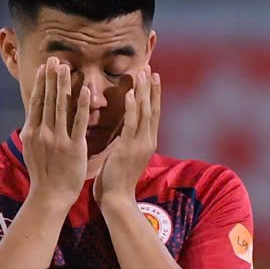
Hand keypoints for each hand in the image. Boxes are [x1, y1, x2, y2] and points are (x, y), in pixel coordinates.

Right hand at [17, 57, 93, 199]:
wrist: (50, 196)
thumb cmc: (43, 174)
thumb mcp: (32, 149)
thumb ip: (34, 131)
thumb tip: (33, 116)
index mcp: (32, 132)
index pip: (37, 102)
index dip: (41, 83)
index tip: (44, 67)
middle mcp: (43, 132)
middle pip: (48, 99)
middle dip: (51, 77)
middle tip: (55, 58)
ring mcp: (58, 139)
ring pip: (61, 107)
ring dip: (63, 85)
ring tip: (66, 67)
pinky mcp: (74, 147)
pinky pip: (78, 123)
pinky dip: (81, 106)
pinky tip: (85, 91)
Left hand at [95, 68, 159, 212]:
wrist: (117, 200)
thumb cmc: (116, 181)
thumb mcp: (124, 156)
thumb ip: (127, 141)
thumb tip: (125, 130)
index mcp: (146, 142)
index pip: (152, 113)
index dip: (153, 95)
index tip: (152, 77)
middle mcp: (147, 141)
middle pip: (152, 109)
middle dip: (152, 88)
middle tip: (151, 68)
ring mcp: (139, 145)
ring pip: (144, 113)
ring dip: (144, 92)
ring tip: (144, 74)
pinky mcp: (128, 149)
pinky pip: (131, 125)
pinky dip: (131, 109)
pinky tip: (129, 95)